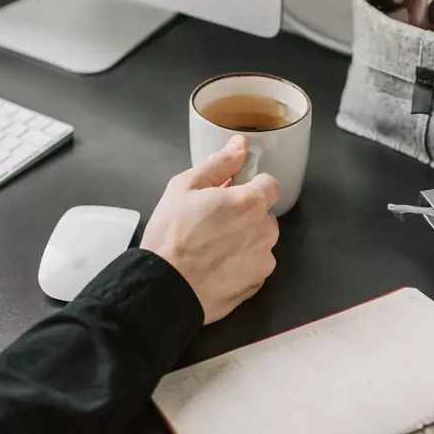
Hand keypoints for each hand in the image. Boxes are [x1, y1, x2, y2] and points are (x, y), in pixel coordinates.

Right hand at [142, 136, 281, 324]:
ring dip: (243, 241)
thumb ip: (218, 164)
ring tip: (211, 249)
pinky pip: (253, 267)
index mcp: (250, 203)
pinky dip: (240, 265)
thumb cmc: (170, 235)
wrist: (164, 287)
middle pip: (263, 215)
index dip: (250, 187)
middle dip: (244, 216)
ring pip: (259, 242)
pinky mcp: (256, 285)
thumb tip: (240, 145)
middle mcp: (265, 231)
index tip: (230, 194)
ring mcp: (263, 261)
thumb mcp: (184, 188)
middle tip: (212, 223)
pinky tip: (215, 268)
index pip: (270, 185)